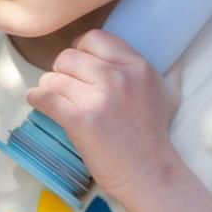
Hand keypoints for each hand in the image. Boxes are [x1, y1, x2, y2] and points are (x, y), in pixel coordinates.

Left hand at [25, 29, 179, 201]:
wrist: (149, 173)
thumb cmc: (154, 135)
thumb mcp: (167, 94)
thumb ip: (163, 72)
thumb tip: (175, 57)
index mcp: (137, 66)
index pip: (94, 38)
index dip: (80, 50)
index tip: (78, 65)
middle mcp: (117, 78)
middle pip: (69, 57)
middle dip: (62, 70)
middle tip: (66, 86)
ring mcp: (98, 99)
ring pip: (54, 77)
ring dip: (49, 87)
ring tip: (55, 98)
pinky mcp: (80, 121)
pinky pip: (45, 98)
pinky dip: (36, 98)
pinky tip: (36, 101)